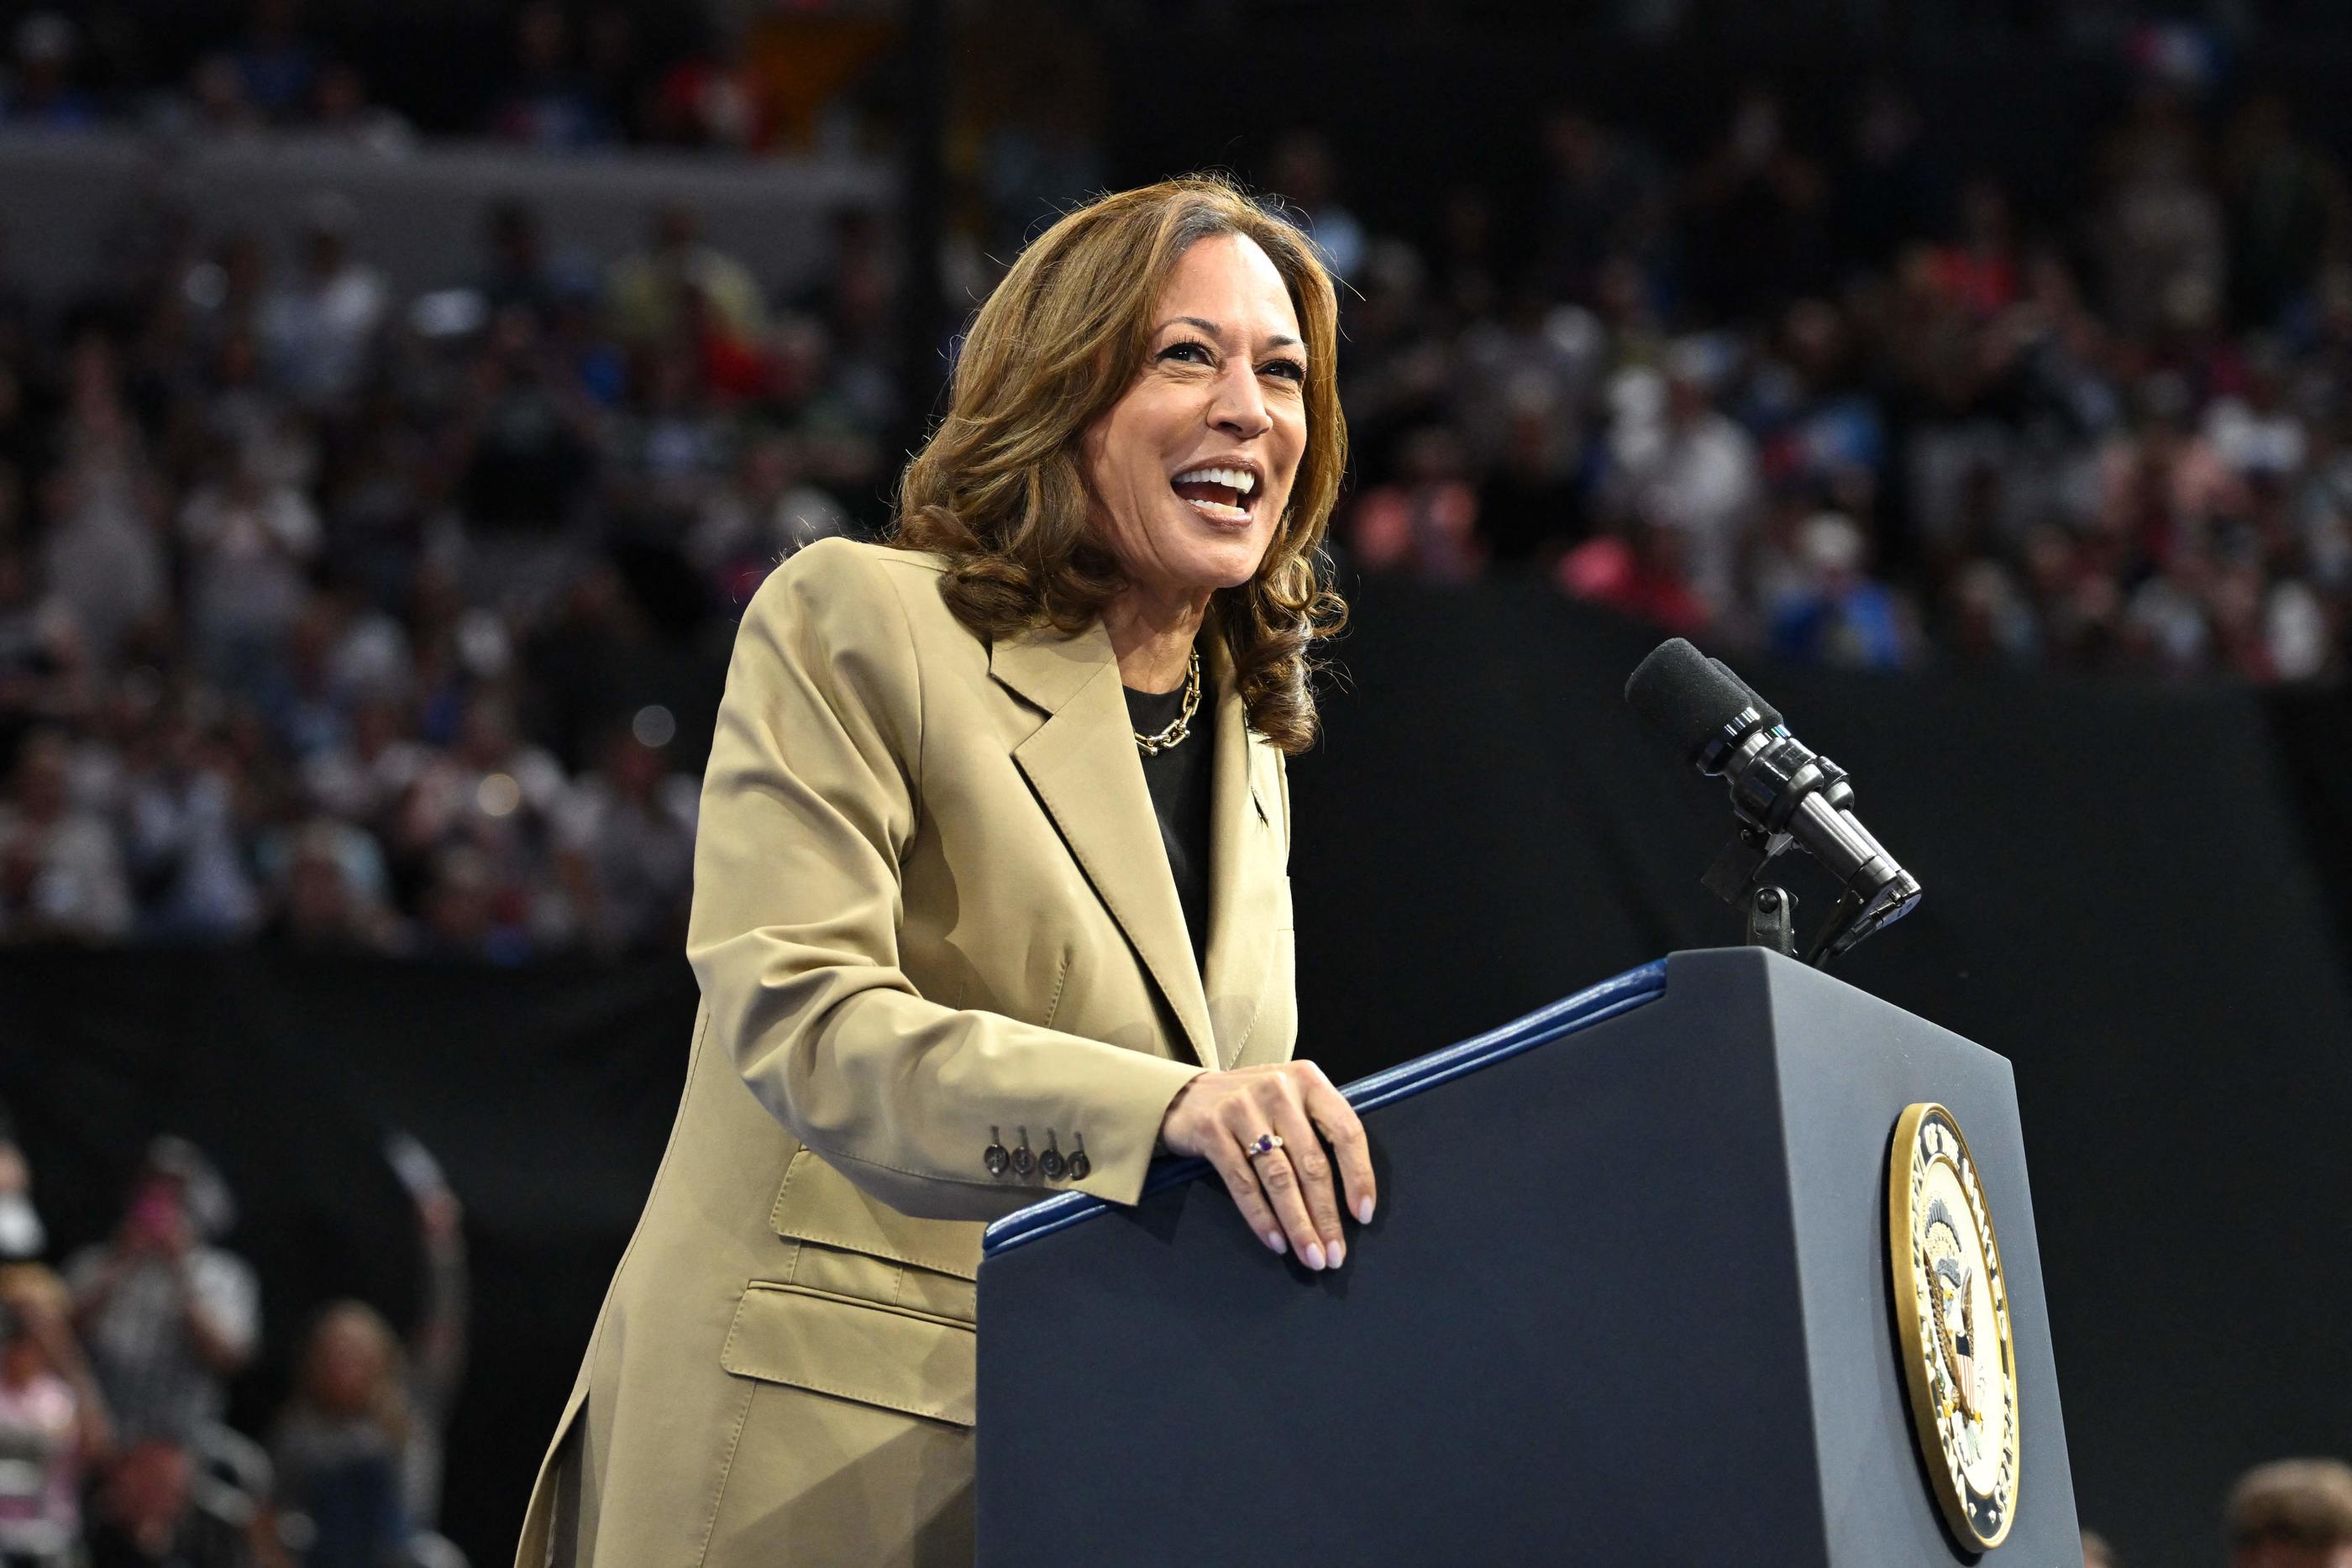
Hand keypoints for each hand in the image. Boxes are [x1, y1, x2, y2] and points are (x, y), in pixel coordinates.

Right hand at [1158, 1062, 1374, 1270]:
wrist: (1184, 1095)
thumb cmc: (1253, 1107)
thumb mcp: (1291, 1102)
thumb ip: (1319, 1130)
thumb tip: (1351, 1197)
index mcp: (1308, 1080)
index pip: (1345, 1131)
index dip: (1359, 1176)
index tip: (1362, 1216)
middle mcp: (1278, 1089)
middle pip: (1311, 1162)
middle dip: (1326, 1215)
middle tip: (1334, 1255)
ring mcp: (1242, 1108)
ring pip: (1279, 1177)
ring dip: (1298, 1224)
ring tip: (1310, 1256)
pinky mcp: (1212, 1129)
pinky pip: (1243, 1183)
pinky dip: (1262, 1217)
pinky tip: (1276, 1241)